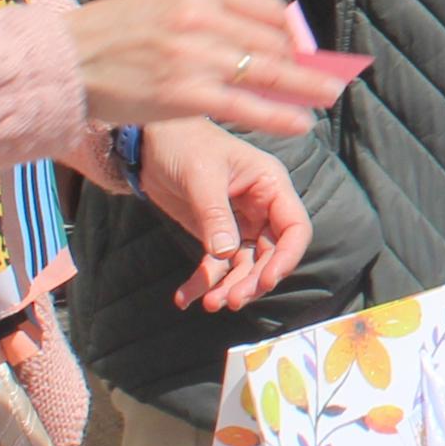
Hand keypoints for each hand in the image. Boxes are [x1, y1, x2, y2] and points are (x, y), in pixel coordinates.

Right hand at [64, 0, 350, 137]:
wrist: (63, 62)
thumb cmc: (115, 34)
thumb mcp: (165, 2)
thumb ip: (213, 13)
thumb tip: (270, 35)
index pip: (265, 7)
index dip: (294, 31)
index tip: (310, 47)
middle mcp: (199, 15)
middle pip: (272, 40)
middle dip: (306, 61)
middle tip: (334, 75)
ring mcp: (193, 55)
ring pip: (266, 72)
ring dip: (305, 86)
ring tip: (329, 95)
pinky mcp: (185, 94)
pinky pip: (246, 106)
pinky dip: (279, 115)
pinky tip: (301, 122)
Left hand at [136, 120, 313, 313]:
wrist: (150, 142)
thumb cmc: (184, 144)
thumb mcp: (201, 177)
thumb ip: (215, 215)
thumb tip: (226, 253)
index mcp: (270, 185)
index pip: (294, 228)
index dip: (286, 258)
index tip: (267, 281)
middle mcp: (261, 207)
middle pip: (270, 254)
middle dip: (253, 280)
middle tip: (231, 300)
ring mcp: (239, 222)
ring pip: (245, 265)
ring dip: (229, 286)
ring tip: (210, 303)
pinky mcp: (215, 233)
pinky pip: (216, 265)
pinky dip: (203, 282)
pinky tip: (185, 298)